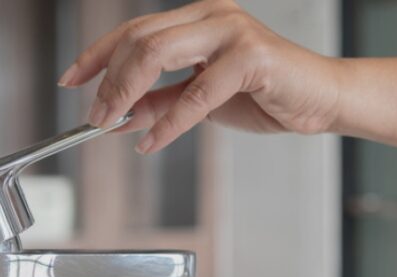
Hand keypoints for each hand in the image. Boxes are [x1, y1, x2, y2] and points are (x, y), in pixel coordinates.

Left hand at [58, 0, 341, 153]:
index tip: (74, 80)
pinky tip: (154, 140)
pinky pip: (198, 91)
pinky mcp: (251, 56)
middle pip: (140, 38)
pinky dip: (170, 120)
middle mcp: (212, 16)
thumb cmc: (270, 95)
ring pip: (159, 51)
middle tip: (94, 114)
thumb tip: (121, 115)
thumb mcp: (203, 101)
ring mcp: (232, 31)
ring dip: (128, 91)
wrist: (321, 100)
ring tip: (111, 122)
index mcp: (200, 19)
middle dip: (108, 79)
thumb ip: (163, 102)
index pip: (136, 30)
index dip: (98, 54)